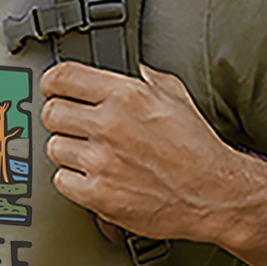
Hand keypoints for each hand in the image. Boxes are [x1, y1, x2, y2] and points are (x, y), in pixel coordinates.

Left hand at [40, 60, 249, 243]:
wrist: (215, 195)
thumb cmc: (198, 149)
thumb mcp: (177, 97)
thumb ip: (148, 79)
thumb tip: (134, 70)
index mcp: (126, 95)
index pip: (63, 77)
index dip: (52, 83)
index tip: (53, 89)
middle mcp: (109, 124)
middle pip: (51, 113)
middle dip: (62, 119)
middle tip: (76, 126)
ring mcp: (101, 161)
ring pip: (54, 148)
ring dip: (69, 152)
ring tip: (93, 155)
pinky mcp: (98, 194)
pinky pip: (62, 181)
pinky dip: (74, 181)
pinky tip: (94, 177)